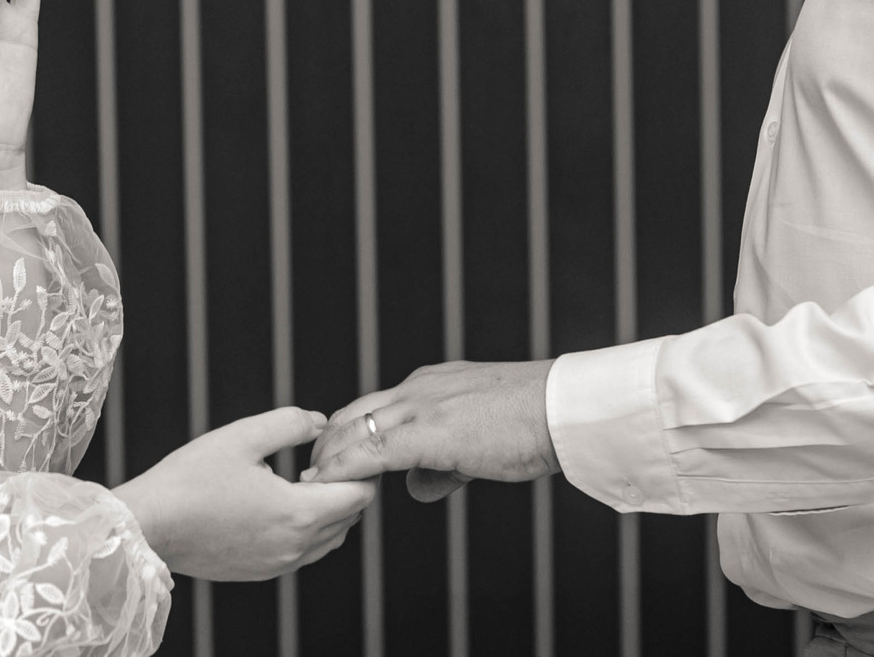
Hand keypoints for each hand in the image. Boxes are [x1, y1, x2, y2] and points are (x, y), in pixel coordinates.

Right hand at [114, 408, 376, 580]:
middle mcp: (295, 546)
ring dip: (328, 511)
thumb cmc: (190, 480)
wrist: (150, 525)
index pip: (359, 496)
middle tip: (324, 460)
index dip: (362, 469)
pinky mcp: (261, 573)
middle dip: (346, 487)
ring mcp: (279, 565)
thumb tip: (320, 422)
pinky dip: (308, 530)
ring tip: (302, 482)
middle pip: (349, 518)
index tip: (347, 450)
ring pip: (330, 539)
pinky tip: (280, 505)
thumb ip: (290, 424)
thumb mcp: (243, 436)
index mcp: (297, 513)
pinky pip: (304, 553)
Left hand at [304, 360, 559, 499]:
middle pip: (352, 413)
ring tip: (312, 485)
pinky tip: (330, 486)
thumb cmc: (534, 426)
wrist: (563, 410)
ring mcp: (421, 406)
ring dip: (329, 459)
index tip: (331, 459)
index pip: (372, 407)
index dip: (347, 434)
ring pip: (354, 430)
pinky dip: (345, 469)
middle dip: (327, 445)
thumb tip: (417, 489)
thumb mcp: (479, 444)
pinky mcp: (428, 431)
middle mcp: (418, 389)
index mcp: (430, 385)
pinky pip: (372, 451)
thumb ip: (444, 465)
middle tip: (310, 473)